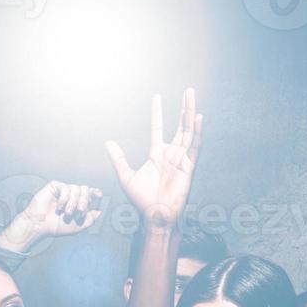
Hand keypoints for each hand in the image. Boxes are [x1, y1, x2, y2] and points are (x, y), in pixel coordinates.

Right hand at [0, 181, 103, 253]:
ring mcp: (63, 190)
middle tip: (80, 210)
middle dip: (84, 200)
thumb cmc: (57, 227)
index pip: (89, 194)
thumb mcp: (78, 226)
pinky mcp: (55, 186)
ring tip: (67, 213)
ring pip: (76, 188)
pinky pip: (66, 187)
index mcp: (78, 203)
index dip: (95, 192)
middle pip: (85, 189)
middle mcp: (71, 195)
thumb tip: (100, 211)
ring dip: (73, 202)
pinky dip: (64, 199)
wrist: (41, 225)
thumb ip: (90, 219)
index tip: (100, 195)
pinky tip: (59, 207)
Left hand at [105, 90, 202, 229]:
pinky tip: (199, 118)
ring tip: (192, 95)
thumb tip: (107, 143)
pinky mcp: (189, 167)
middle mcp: (171, 154)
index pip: (158, 128)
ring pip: (189, 131)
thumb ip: (118, 158)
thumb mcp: (125, 176)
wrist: (154, 216)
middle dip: (183, 108)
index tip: (156, 97)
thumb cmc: (141, 201)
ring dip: (191, 112)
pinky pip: (195, 146)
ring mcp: (181, 159)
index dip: (157, 113)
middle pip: (180, 126)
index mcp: (157, 154)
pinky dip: (198, 132)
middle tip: (188, 91)